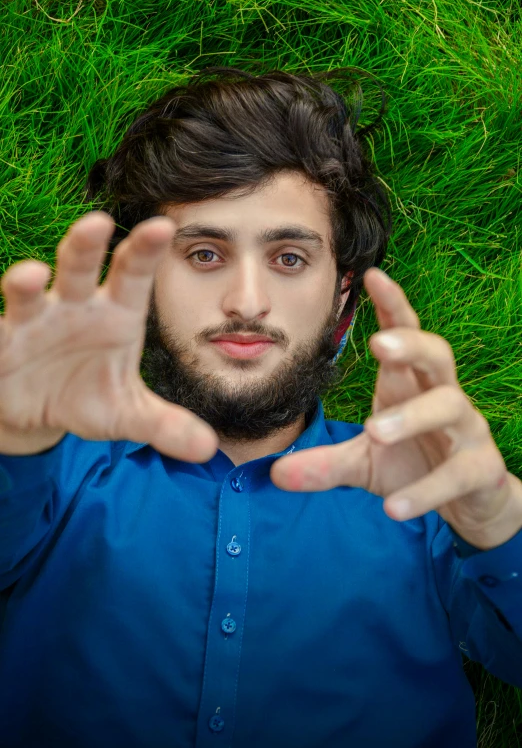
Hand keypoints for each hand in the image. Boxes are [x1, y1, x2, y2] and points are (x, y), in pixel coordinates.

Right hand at [0, 211, 217, 460]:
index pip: (133, 276)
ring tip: (29, 276)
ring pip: (27, 295)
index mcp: (115, 314)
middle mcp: (74, 307)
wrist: (39, 412)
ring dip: (25, 284)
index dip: (146, 251)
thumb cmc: (89, 396)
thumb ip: (165, 424)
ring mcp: (32, 322)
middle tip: (99, 223)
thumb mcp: (127, 413)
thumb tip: (208, 448)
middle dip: (86, 246)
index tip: (164, 226)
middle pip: (79, 268)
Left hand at [271, 267, 521, 549]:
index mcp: (410, 385)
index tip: (372, 275)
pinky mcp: (481, 470)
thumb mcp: (364, 463)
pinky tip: (394, 508)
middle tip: (378, 345)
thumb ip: (324, 463)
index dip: (393, 304)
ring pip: (451, 406)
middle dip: (411, 344)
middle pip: (438, 354)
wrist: (468, 505)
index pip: (405, 334)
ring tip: (374, 433)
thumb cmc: (413, 464)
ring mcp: (466, 432)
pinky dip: (427, 490)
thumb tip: (274, 473)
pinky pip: (459, 474)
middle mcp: (442, 397)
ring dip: (413, 417)